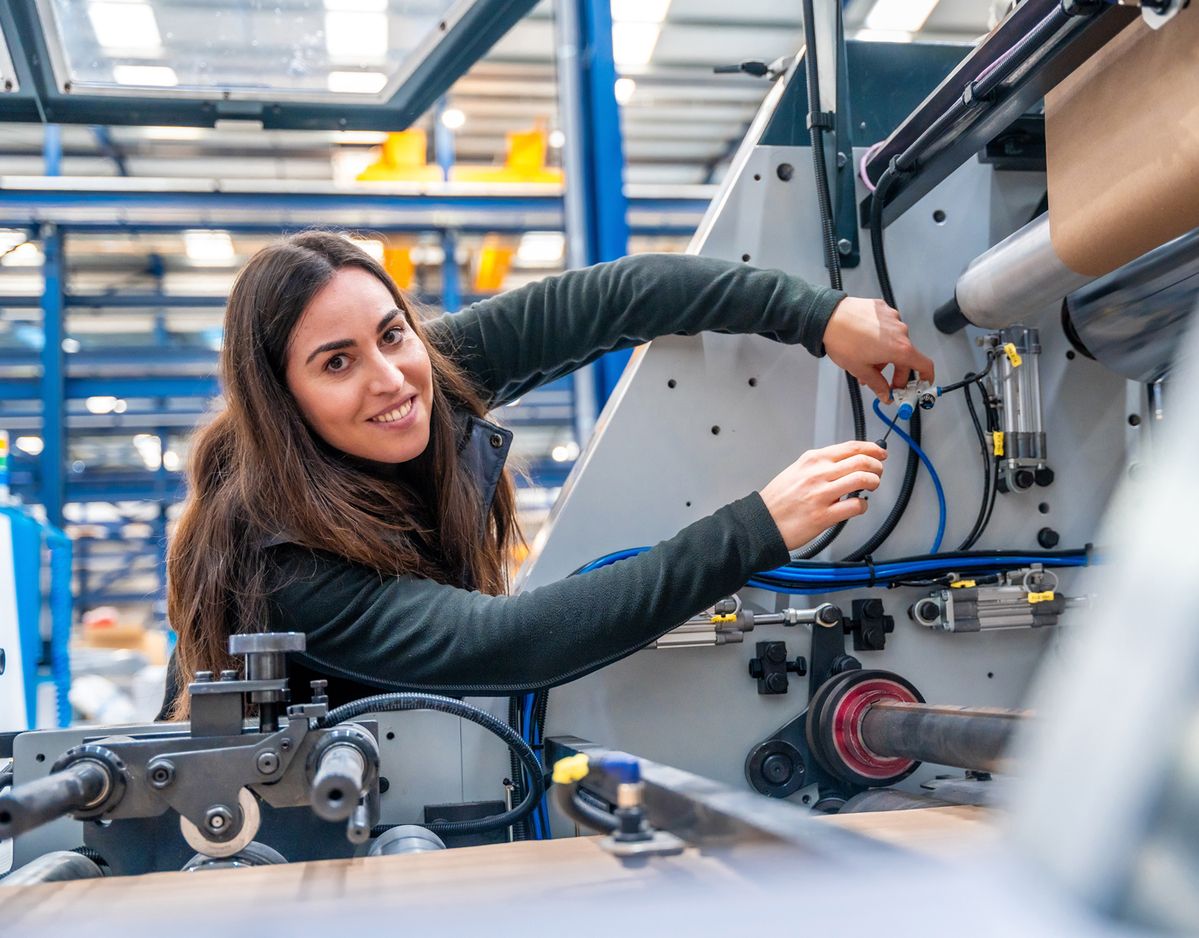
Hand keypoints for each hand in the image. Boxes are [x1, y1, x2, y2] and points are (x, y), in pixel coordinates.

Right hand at [759, 441, 885, 550]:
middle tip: (878, 472)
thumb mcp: (796, 471)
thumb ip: (820, 465)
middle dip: (877, 466)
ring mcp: (821, 494)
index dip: (872, 449)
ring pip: (862, 480)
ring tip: (871, 487)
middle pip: (861, 461)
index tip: (880, 453)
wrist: (761, 522)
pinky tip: (858, 506)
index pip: (850, 447)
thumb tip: (846, 463)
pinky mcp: (824, 515)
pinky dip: (863, 506)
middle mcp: (818, 474)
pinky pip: (855, 506)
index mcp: (812, 460)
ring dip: (874, 482)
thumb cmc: (778, 500)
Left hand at [822, 296, 934, 400]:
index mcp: (900, 348)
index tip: (921, 385)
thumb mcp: (860, 369)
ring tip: (866, 363)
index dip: (926, 378)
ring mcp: (892, 318)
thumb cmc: (843, 340)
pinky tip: (864, 342)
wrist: (827, 317)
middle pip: (907, 356)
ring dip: (886, 355)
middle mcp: (901, 331)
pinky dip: (880, 338)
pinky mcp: (882, 308)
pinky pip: (887, 327)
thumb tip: (885, 394)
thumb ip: (877, 385)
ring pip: (895, 342)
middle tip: (885, 383)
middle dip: (897, 372)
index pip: (924, 365)